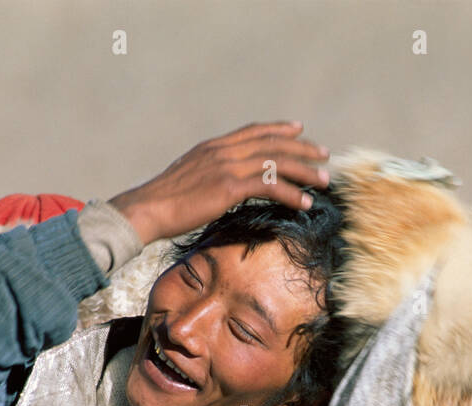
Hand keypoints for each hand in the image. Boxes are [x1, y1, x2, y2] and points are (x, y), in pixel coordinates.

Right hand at [109, 121, 330, 244]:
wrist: (147, 209)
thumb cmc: (163, 203)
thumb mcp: (188, 178)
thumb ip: (208, 173)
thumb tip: (218, 183)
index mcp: (213, 147)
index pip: (253, 131)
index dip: (279, 128)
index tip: (299, 128)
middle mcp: (223, 151)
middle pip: (272, 143)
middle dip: (302, 147)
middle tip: (324, 154)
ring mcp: (226, 167)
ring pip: (276, 162)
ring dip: (305, 171)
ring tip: (324, 180)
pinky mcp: (229, 187)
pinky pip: (269, 186)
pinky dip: (292, 194)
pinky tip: (305, 203)